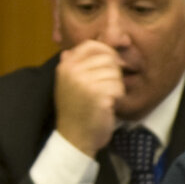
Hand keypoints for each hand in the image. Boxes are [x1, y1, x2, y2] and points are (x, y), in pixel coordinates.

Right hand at [53, 40, 123, 156]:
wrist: (75, 138)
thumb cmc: (75, 111)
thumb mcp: (66, 86)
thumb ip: (70, 67)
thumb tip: (68, 52)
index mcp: (66, 66)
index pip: (91, 45)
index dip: (106, 51)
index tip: (110, 65)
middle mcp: (73, 71)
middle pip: (108, 58)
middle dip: (113, 73)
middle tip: (106, 88)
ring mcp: (85, 83)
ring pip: (115, 73)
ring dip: (115, 87)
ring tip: (105, 98)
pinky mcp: (98, 95)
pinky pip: (118, 87)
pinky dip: (118, 97)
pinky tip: (108, 106)